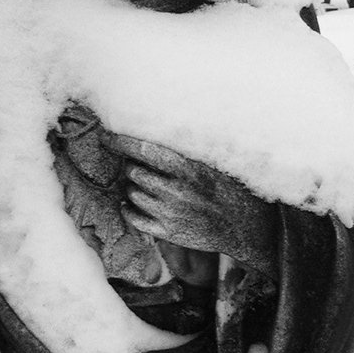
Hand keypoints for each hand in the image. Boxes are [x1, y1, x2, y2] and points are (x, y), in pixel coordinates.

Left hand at [104, 135, 277, 278]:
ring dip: (132, 185)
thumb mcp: (215, 160)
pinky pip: (135, 218)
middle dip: (130, 164)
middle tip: (136, 162)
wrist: (247, 226)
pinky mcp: (169, 232)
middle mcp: (176, 190)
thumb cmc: (232, 187)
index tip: (106, 136)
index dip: (120, 141)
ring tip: (143, 181)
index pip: (142, 149)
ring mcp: (171, 213)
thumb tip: (162, 119)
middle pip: (133, 171)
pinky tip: (131, 202)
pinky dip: (128, 208)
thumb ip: (188, 145)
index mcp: (187, 167)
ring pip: (132, 193)